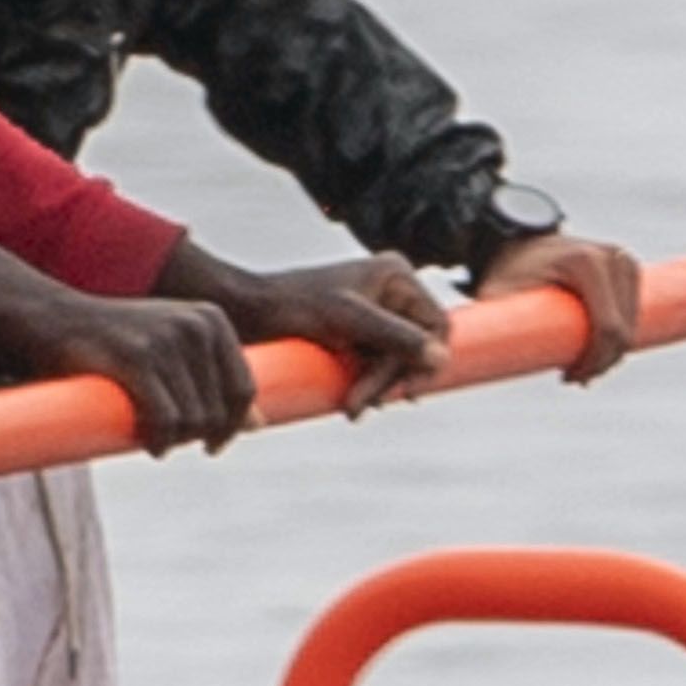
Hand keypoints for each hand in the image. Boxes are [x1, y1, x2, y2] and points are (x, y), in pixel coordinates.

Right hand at [0, 252, 257, 453]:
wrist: (53, 318)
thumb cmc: (115, 341)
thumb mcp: (173, 351)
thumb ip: (214, 380)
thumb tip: (261, 425)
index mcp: (211, 319)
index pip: (244, 388)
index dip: (233, 425)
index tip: (212, 444)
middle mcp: (195, 325)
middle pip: (220, 409)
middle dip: (199, 434)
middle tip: (172, 441)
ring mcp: (165, 340)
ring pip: (195, 419)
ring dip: (177, 441)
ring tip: (157, 440)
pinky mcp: (135, 359)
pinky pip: (166, 419)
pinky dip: (161, 442)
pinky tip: (152, 446)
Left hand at [190, 251, 451, 414]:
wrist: (243, 311)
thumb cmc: (291, 306)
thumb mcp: (347, 320)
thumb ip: (395, 337)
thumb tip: (442, 359)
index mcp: (396, 276)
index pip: (436, 326)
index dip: (426, 361)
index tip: (406, 393)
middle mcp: (390, 291)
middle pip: (415, 348)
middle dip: (391, 380)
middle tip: (362, 407)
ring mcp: (373, 315)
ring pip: (395, 363)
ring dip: (377, 389)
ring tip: (351, 409)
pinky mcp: (354, 336)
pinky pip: (375, 367)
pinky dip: (365, 386)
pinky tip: (350, 404)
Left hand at [480, 230, 644, 384]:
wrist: (518, 244)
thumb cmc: (506, 272)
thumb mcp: (498, 295)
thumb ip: (493, 323)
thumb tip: (473, 363)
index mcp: (585, 263)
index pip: (607, 327)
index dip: (594, 361)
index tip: (569, 378)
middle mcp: (611, 256)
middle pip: (624, 329)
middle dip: (603, 362)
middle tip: (572, 377)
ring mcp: (624, 260)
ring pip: (632, 323)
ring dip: (613, 352)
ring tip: (579, 366)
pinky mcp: (628, 268)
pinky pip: (633, 312)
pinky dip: (620, 336)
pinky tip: (595, 352)